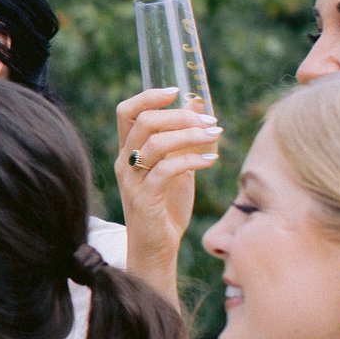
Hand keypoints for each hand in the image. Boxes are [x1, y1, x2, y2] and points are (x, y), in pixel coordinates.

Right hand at [113, 88, 221, 302]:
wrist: (156, 248)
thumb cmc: (166, 206)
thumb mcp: (177, 166)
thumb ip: (183, 138)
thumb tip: (200, 103)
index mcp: (128, 151)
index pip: (126, 111)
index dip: (149, 95)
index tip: (177, 90)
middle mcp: (124, 162)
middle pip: (144, 122)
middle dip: (181, 116)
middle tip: (210, 121)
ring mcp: (132, 181)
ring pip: (156, 144)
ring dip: (190, 135)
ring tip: (215, 136)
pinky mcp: (145, 199)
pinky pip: (167, 170)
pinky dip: (192, 160)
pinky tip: (211, 162)